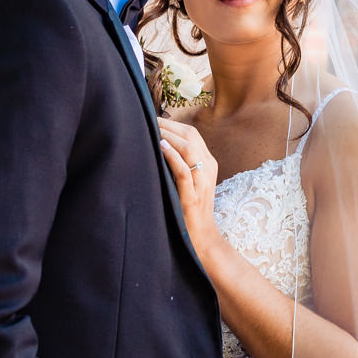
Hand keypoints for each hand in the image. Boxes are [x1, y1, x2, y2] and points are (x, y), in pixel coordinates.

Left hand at [158, 119, 220, 255]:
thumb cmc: (190, 210)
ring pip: (189, 149)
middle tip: (149, 120)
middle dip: (169, 126)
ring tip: (153, 129)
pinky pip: (184, 171)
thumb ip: (180, 165)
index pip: (192, 134)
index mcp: (208, 163)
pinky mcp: (193, 196)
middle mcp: (208, 169)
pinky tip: (161, 148)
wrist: (202, 238)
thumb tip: (157, 147)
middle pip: (191, 136)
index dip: (173, 124)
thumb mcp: (189, 183)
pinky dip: (173, 157)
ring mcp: (202, 182)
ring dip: (170, 136)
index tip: (153, 119)